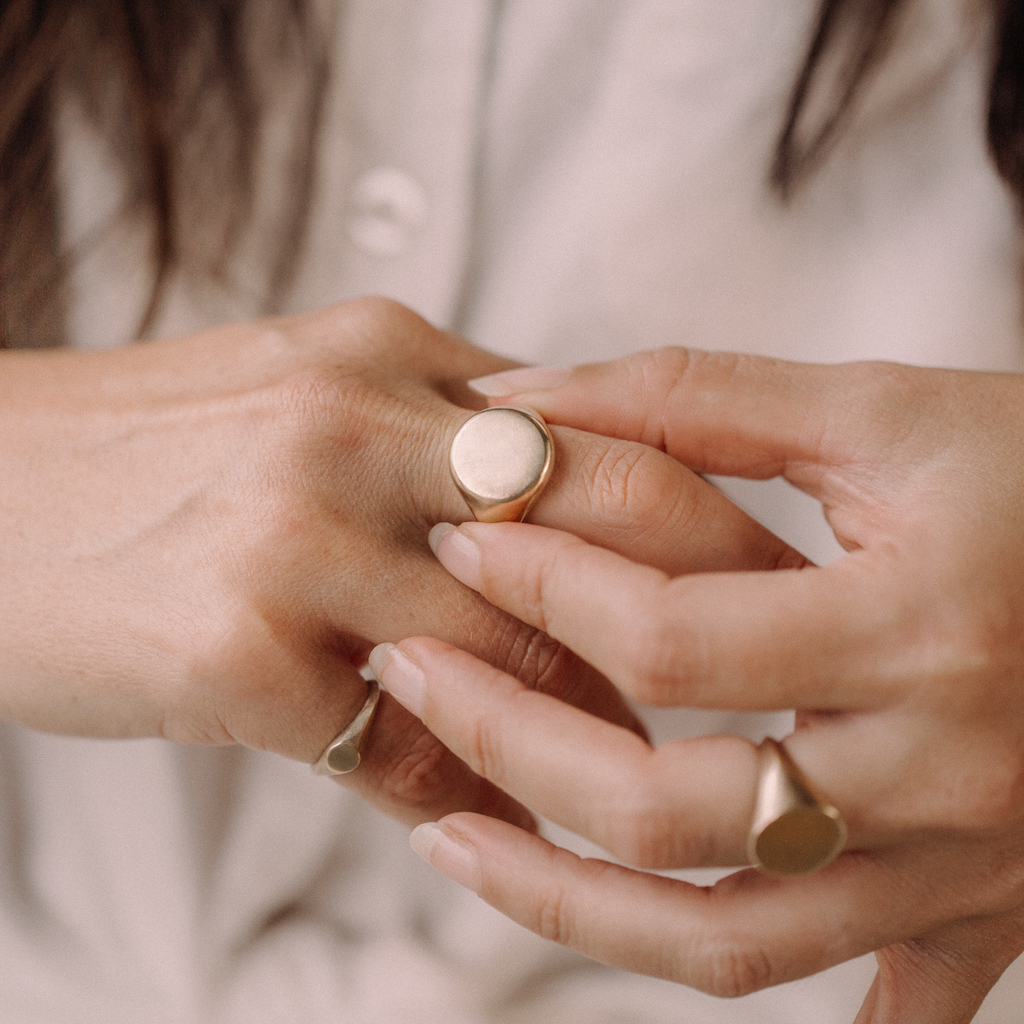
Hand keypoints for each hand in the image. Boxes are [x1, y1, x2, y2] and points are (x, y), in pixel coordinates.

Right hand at [0, 311, 798, 829]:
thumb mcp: (305, 392)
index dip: (697, 503)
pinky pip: (411, 746)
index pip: (599, 423)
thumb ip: (439, 435)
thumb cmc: (159, 454)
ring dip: (588, 722)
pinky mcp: (240, 648)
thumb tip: (570, 521)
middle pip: (603, 507)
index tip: (756, 571)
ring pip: (521, 645)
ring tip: (632, 763)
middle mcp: (355, 420)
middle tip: (753, 669)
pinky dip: (467, 787)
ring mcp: (299, 530)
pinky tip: (483, 807)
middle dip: (701, 596)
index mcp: (386, 350)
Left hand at [371, 350, 1023, 1020]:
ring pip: (730, 943)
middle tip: (404, 673)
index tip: (460, 536)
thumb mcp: (883, 413)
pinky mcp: (987, 906)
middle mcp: (939, 772)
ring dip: (569, 907)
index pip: (672, 638)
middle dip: (506, 741)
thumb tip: (524, 403)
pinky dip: (777, 997)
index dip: (543, 582)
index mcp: (920, 628)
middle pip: (672, 810)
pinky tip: (665, 955)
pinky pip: (877, 1003)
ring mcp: (963, 864)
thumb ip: (696, 398)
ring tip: (450, 843)